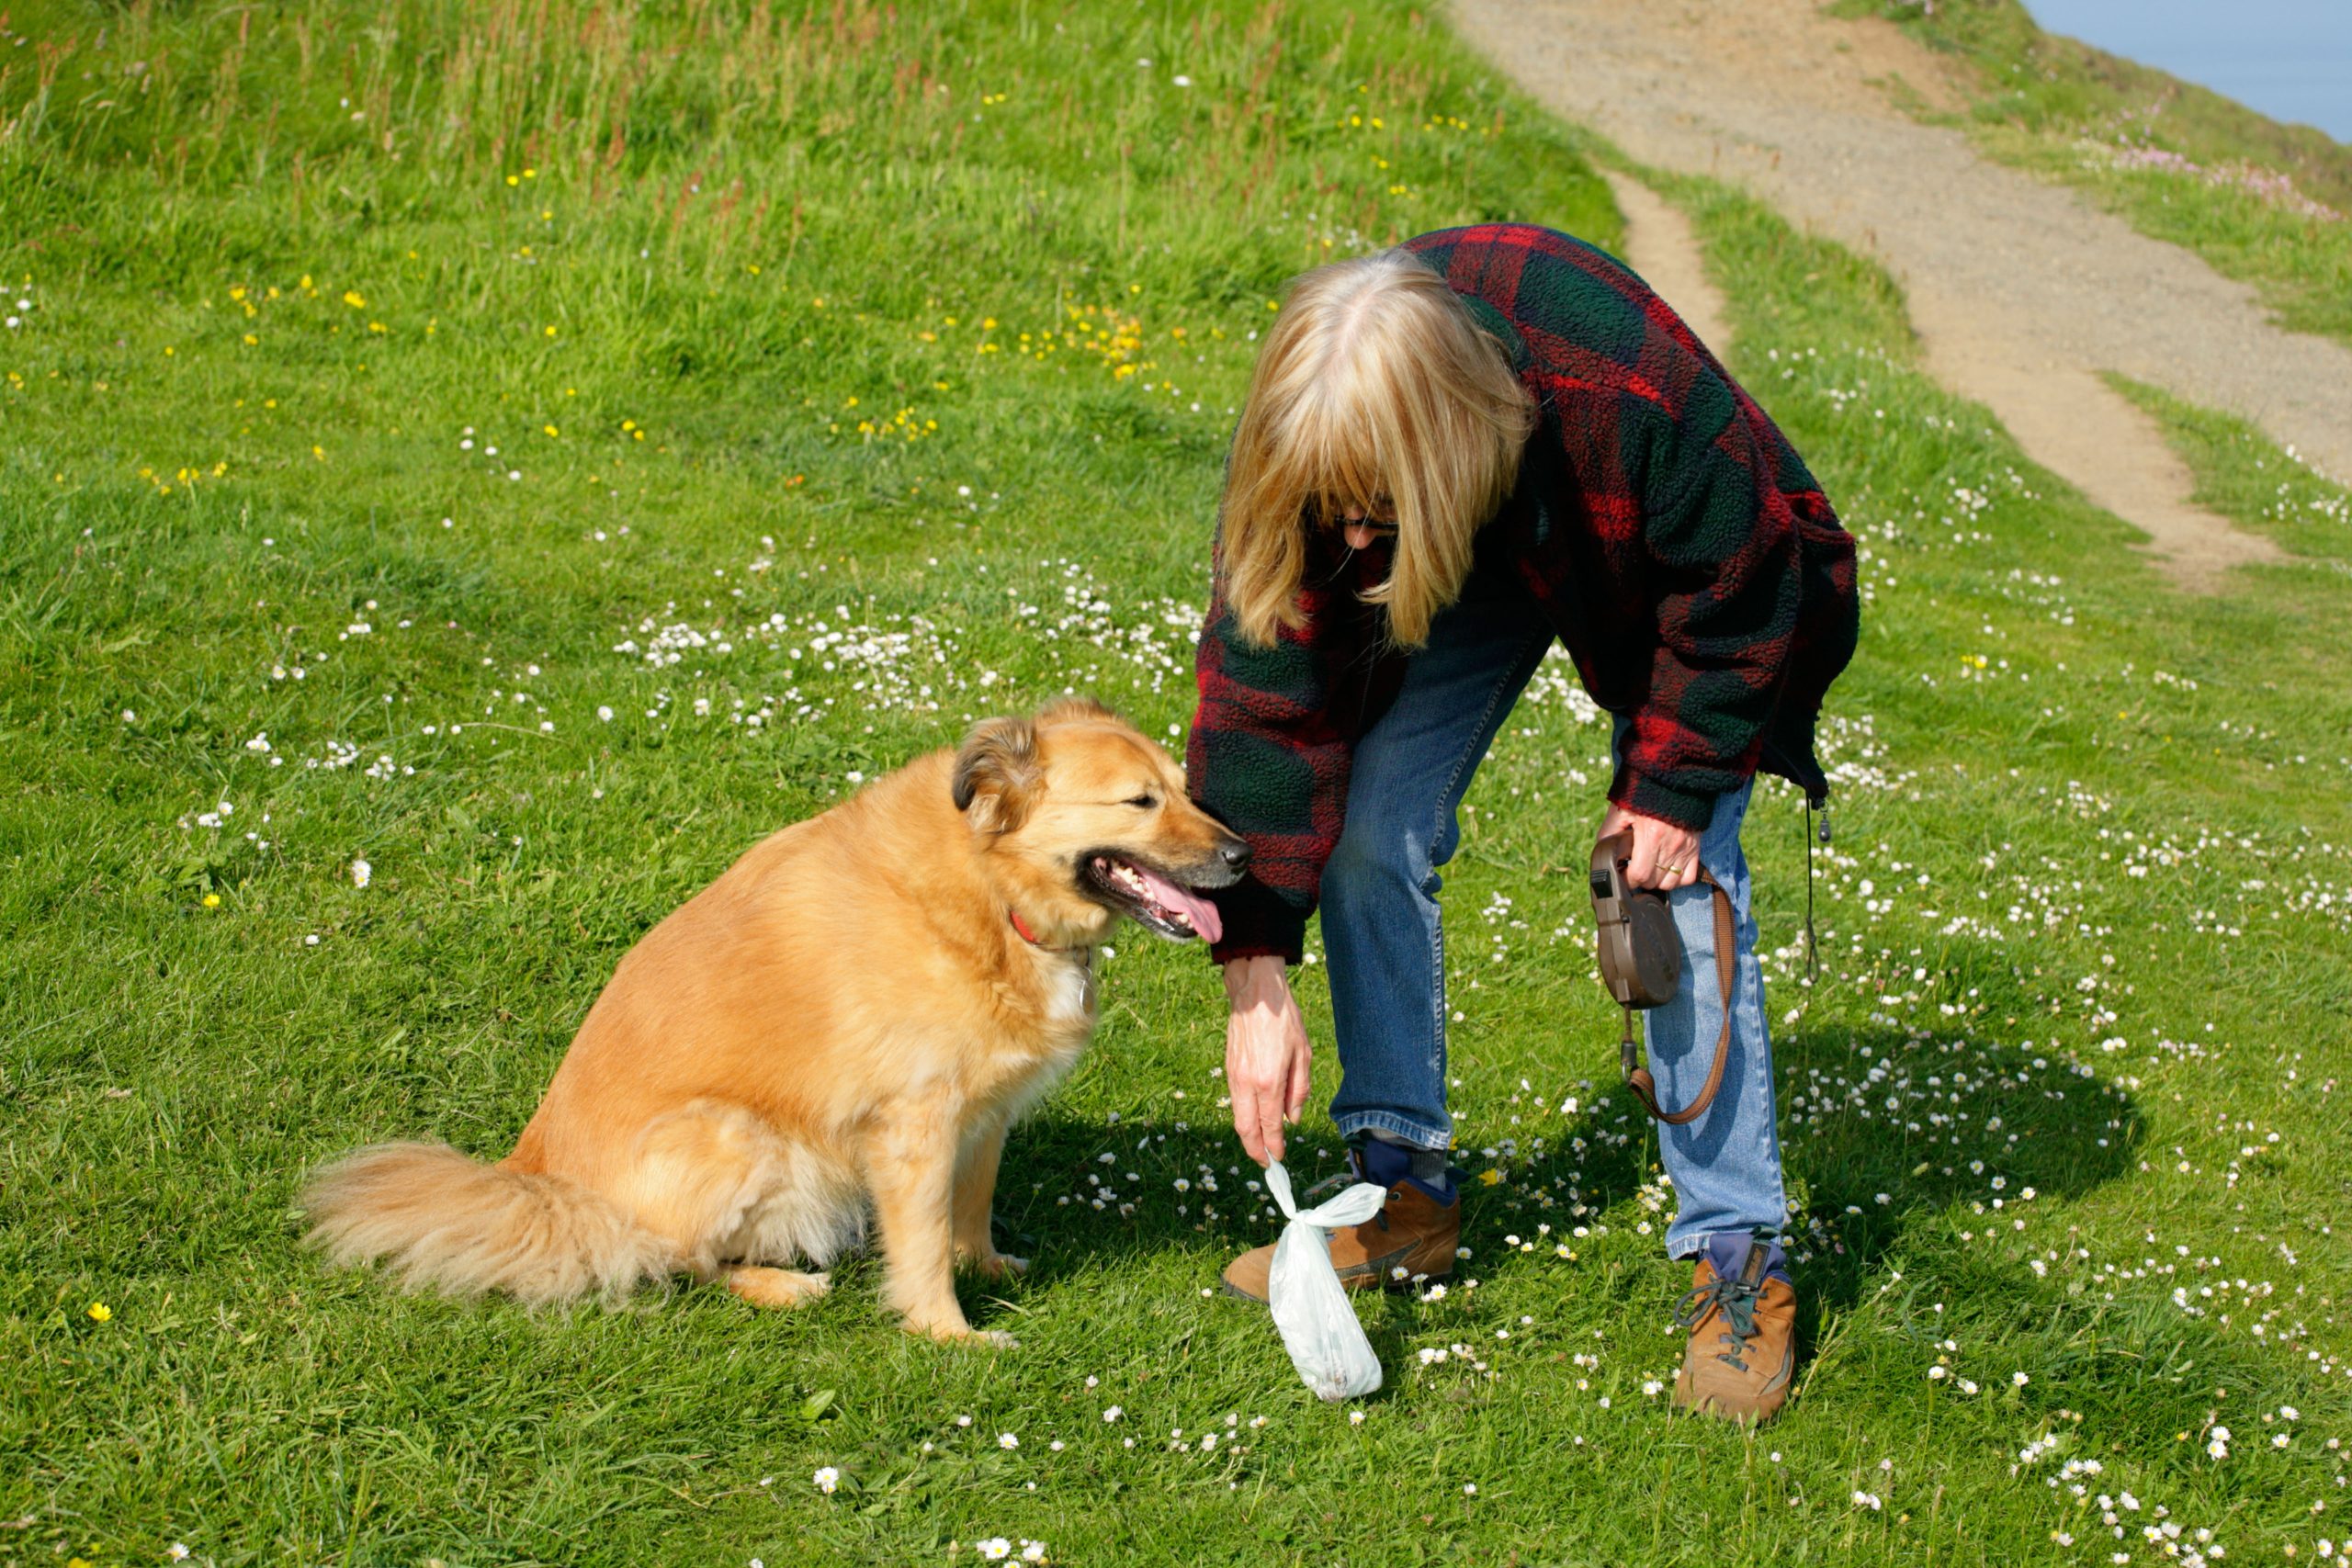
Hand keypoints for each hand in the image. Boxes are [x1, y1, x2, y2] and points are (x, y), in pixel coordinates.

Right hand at [1222, 956, 1312, 1164]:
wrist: (1256, 996)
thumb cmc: (1284, 1021)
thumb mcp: (1302, 1054)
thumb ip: (1298, 1089)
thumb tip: (1293, 1118)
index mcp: (1269, 1082)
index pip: (1270, 1125)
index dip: (1275, 1146)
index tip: (1280, 1158)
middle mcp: (1247, 1084)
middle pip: (1246, 1129)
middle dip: (1255, 1150)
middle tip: (1265, 1163)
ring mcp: (1234, 1077)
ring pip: (1237, 1117)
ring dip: (1248, 1136)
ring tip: (1260, 1146)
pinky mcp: (1229, 1069)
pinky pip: (1235, 1102)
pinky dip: (1243, 1117)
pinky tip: (1254, 1119)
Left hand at [1597, 804, 1703, 892]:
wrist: (1673, 779)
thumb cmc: (1644, 794)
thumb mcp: (1621, 810)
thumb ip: (1608, 832)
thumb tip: (1602, 853)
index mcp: (1651, 836)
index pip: (1639, 875)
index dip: (1626, 879)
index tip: (1622, 874)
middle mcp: (1671, 845)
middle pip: (1653, 882)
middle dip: (1639, 879)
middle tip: (1633, 868)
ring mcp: (1685, 848)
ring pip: (1670, 883)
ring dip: (1657, 881)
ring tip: (1649, 869)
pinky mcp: (1695, 847)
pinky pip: (1688, 877)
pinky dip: (1677, 879)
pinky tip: (1666, 869)